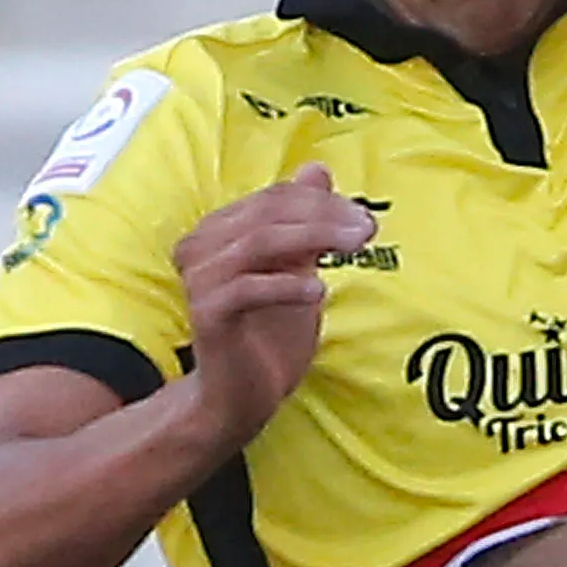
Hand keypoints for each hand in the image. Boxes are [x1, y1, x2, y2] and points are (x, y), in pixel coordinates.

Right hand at [170, 169, 370, 440]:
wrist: (240, 398)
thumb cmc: (268, 336)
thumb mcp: (295, 270)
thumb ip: (302, 223)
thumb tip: (317, 168)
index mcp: (218, 230)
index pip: (273, 199)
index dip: (321, 203)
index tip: (365, 218)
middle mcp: (200, 246)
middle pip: (267, 214)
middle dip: (323, 217)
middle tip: (367, 228)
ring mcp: (199, 279)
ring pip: (259, 242)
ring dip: (313, 239)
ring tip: (355, 248)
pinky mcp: (206, 312)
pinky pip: (248, 288)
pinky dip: (287, 285)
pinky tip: (320, 291)